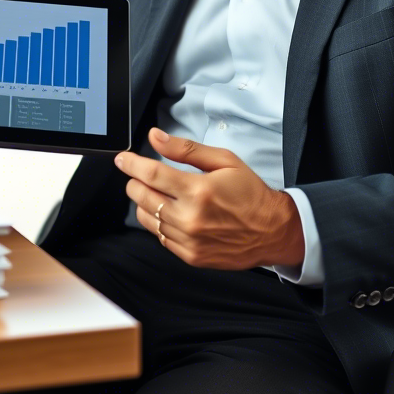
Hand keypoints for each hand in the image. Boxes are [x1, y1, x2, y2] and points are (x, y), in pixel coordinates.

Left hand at [115, 128, 304, 269]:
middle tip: (139, 174)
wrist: (272, 230)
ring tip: (156, 192)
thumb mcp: (223, 160)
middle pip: (143, 197)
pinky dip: (158, 222)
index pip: (151, 174)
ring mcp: (188, 240)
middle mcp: (190, 218)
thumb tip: (155, 137)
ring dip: (144, 202)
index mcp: (198, 190)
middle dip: (135, 182)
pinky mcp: (190, 256)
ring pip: (147, 218)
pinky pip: (160, 237)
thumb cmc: (250, 193)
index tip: (122, 159)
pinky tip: (169, 212)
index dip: (132, 164)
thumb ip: (185, 149)